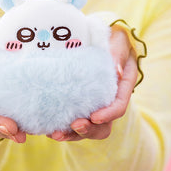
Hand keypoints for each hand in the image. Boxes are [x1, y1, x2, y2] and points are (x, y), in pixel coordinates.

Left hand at [47, 27, 137, 141]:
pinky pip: (73, 122)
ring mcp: (94, 104)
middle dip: (89, 129)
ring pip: (88, 128)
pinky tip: (48, 128)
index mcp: (122, 85)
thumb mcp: (117, 39)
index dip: (109, 114)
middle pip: (104, 124)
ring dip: (73, 134)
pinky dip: (63, 127)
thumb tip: (116, 71)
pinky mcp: (79, 104)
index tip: (95, 117)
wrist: (98, 35)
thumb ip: (118, 52)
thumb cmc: (110, 36)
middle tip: (73, 126)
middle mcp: (109, 99)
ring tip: (55, 134)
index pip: (119, 105)